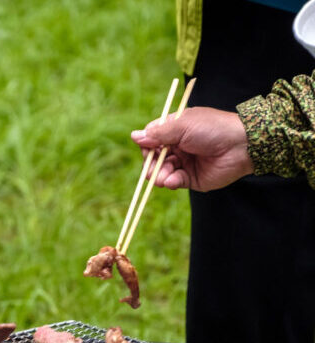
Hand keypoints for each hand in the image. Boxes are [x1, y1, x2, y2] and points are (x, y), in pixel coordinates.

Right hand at [130, 107, 254, 191]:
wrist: (242, 146)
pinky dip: (171, 181)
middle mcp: (178, 146)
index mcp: (175, 130)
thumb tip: (134, 136)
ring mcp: (184, 163)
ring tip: (163, 177)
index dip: (146, 145)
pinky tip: (173, 180)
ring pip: (161, 171)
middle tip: (152, 168)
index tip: (147, 148)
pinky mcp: (192, 178)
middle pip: (153, 157)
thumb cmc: (213, 129)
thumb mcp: (182, 126)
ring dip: (159, 175)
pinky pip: (174, 181)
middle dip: (151, 164)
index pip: (151, 139)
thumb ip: (158, 133)